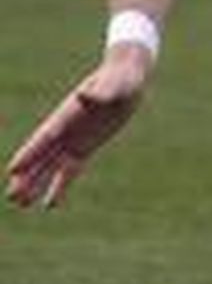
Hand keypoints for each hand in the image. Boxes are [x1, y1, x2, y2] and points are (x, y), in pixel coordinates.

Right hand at [6, 45, 153, 208]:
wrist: (127, 79)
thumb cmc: (120, 79)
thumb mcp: (113, 86)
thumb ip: (98, 93)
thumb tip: (84, 95)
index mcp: (67, 116)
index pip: (43, 139)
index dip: (29, 154)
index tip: (12, 170)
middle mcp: (65, 131)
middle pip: (41, 158)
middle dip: (26, 177)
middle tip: (11, 197)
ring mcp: (74, 140)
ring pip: (50, 167)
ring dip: (36, 185)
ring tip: (20, 203)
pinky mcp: (86, 148)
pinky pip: (70, 170)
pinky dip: (60, 186)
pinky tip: (49, 204)